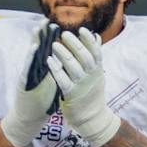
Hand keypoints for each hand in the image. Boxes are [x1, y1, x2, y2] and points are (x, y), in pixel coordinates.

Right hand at [0, 21, 59, 146]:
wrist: (28, 118)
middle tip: (46, 20)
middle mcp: (34, 70)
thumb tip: (65, 61)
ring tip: (38, 27)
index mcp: (42, 70)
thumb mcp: (50, 84)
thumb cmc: (41, 102)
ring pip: (32, 56)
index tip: (54, 24)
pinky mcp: (24, 82)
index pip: (46, 51)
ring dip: (35, 41)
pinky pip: (29, 68)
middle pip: (39, 50)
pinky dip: (31, 57)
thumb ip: (55, 71)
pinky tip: (34, 46)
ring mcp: (28, 75)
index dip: (49, 38)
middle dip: (42, 35)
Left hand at [47, 28, 119, 146]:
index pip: (96, 52)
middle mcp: (90, 76)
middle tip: (64, 33)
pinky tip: (48, 61)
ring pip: (73, 67)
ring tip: (54, 44)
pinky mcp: (70, 94)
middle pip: (84, 57)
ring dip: (63, 54)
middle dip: (75, 44)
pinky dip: (56, 69)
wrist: (92, 118)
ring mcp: (81, 85)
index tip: (82, 29)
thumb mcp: (97, 73)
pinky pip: (62, 80)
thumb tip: (96, 37)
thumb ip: (95, 56)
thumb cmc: (92, 93)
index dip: (89, 40)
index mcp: (97, 70)